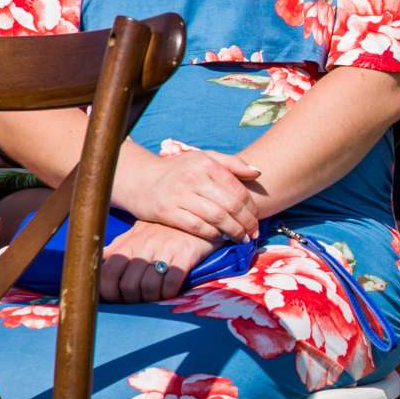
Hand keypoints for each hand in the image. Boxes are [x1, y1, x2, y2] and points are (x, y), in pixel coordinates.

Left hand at [97, 219, 213, 303]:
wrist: (196, 213)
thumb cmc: (161, 229)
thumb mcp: (133, 235)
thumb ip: (115, 251)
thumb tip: (93, 268)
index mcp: (127, 243)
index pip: (107, 273)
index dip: (108, 293)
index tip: (116, 299)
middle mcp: (143, 246)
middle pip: (128, 286)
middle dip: (132, 300)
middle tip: (138, 301)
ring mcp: (165, 249)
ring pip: (149, 287)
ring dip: (151, 299)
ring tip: (155, 298)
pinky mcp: (186, 254)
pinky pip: (172, 282)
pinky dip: (169, 294)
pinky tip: (170, 292)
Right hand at [120, 146, 261, 243]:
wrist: (141, 180)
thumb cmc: (179, 170)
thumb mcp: (204, 159)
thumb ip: (232, 164)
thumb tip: (258, 172)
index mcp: (206, 164)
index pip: (238, 190)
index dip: (252, 208)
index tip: (257, 219)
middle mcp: (193, 178)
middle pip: (230, 206)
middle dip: (247, 223)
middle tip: (254, 233)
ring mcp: (179, 195)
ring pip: (217, 218)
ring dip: (234, 232)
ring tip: (242, 239)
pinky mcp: (167, 211)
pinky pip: (198, 227)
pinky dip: (213, 234)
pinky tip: (221, 238)